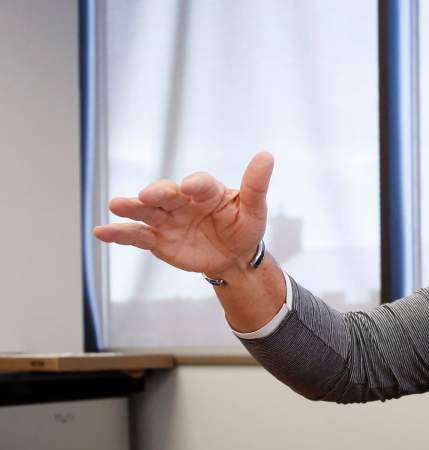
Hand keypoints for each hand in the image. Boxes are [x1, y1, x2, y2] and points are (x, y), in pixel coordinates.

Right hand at [94, 152, 274, 278]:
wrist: (233, 256)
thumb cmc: (243, 227)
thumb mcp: (254, 209)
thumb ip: (256, 185)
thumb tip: (267, 156)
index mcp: (207, 192)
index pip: (200, 184)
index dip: (196, 184)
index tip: (191, 187)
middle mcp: (182, 202)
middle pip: (167, 194)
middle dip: (157, 193)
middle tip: (147, 195)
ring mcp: (168, 220)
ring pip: (147, 211)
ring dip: (131, 208)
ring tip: (115, 205)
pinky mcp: (158, 239)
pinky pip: (137, 236)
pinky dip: (119, 234)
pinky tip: (102, 232)